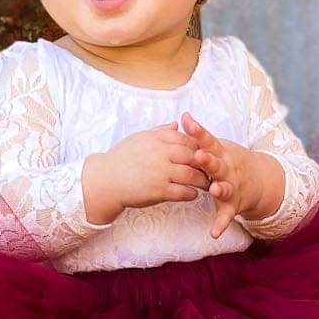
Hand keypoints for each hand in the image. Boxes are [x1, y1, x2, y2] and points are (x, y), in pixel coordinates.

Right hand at [81, 123, 210, 223]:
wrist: (105, 181)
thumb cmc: (121, 159)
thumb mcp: (139, 139)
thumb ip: (159, 131)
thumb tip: (176, 124)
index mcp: (157, 139)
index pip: (186, 139)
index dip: (198, 147)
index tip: (204, 154)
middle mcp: (160, 154)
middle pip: (192, 156)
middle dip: (205, 164)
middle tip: (213, 170)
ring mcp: (160, 172)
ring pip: (191, 175)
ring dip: (202, 180)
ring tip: (207, 184)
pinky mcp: (158, 190)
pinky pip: (182, 192)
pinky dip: (191, 193)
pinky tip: (193, 194)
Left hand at [179, 112, 279, 238]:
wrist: (259, 180)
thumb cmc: (229, 161)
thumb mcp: (218, 147)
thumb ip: (199, 136)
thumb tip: (182, 116)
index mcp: (221, 154)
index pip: (209, 141)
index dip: (199, 132)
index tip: (188, 123)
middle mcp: (228, 169)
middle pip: (217, 164)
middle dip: (208, 161)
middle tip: (199, 156)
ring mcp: (232, 187)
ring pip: (225, 188)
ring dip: (219, 188)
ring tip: (213, 189)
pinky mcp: (233, 205)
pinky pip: (226, 216)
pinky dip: (221, 224)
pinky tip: (214, 233)